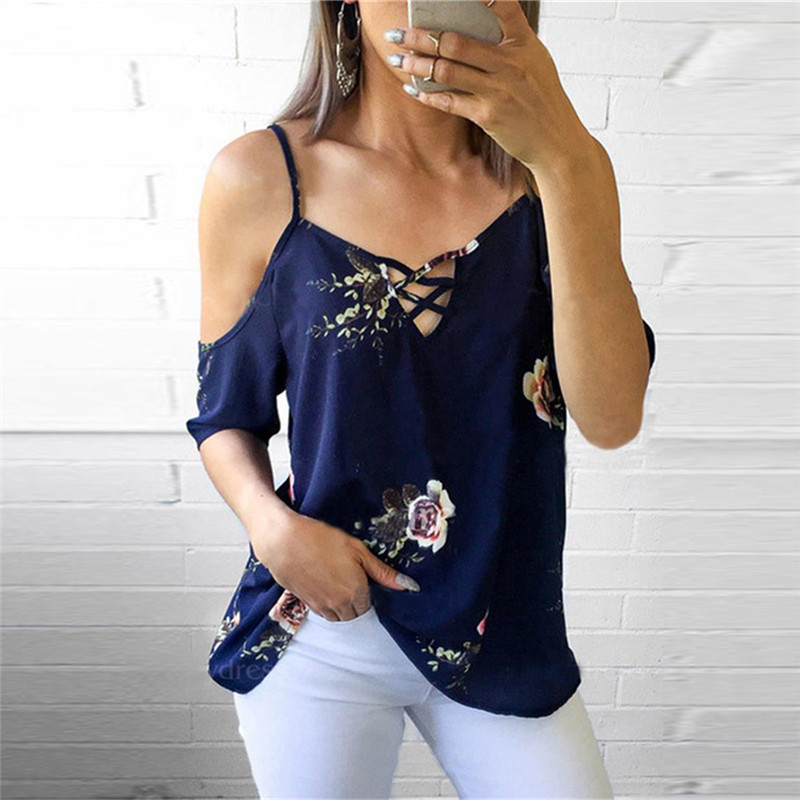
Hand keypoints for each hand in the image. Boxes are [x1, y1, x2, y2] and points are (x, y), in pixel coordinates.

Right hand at [252, 512, 420, 621]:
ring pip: (337, 617)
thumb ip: (382, 572)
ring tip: (335, 581)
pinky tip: (321, 584)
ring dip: (341, 606)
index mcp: (357, 592)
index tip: (361, 577)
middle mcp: (340, 604)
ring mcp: (321, 606)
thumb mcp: (358, 550)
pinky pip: (322, 612)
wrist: (284, 540)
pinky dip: (325, 604)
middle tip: (348, 579)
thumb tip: (409, 586)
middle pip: (354, 614)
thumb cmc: (321, 539)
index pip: (368, 606)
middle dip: (355, 601)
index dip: (366, 591)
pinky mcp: (305, 603)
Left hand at [384, 0, 595, 172]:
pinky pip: (449, 101)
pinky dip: (428, 94)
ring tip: (398, 59)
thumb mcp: (536, 61)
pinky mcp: (488, 115)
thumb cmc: (543, 100)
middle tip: (398, 33)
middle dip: (421, 36)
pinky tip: (413, 89)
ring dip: (417, 64)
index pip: (501, 4)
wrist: (556, 141)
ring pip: (446, 71)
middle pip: (456, 41)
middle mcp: (510, 63)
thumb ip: (509, 43)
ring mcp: (498, 90)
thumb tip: (472, 28)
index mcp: (524, 43)